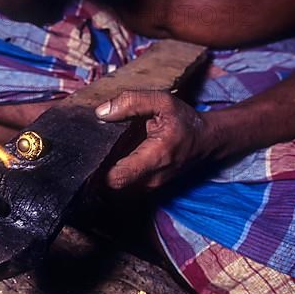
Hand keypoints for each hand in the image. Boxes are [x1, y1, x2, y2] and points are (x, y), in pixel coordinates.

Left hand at [95, 91, 215, 190]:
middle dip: (96, 174)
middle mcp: (152, 178)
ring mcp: (151, 187)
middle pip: (110, 188)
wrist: (207, 140)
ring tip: (97, 158)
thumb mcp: (162, 101)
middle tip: (87, 154)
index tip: (87, 156)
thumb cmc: (184, 120)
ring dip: (103, 178)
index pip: (116, 178)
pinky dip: (113, 179)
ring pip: (115, 192)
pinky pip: (123, 190)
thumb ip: (131, 102)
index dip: (96, 171)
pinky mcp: (148, 189)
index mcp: (156, 157)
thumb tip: (100, 113)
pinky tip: (108, 163)